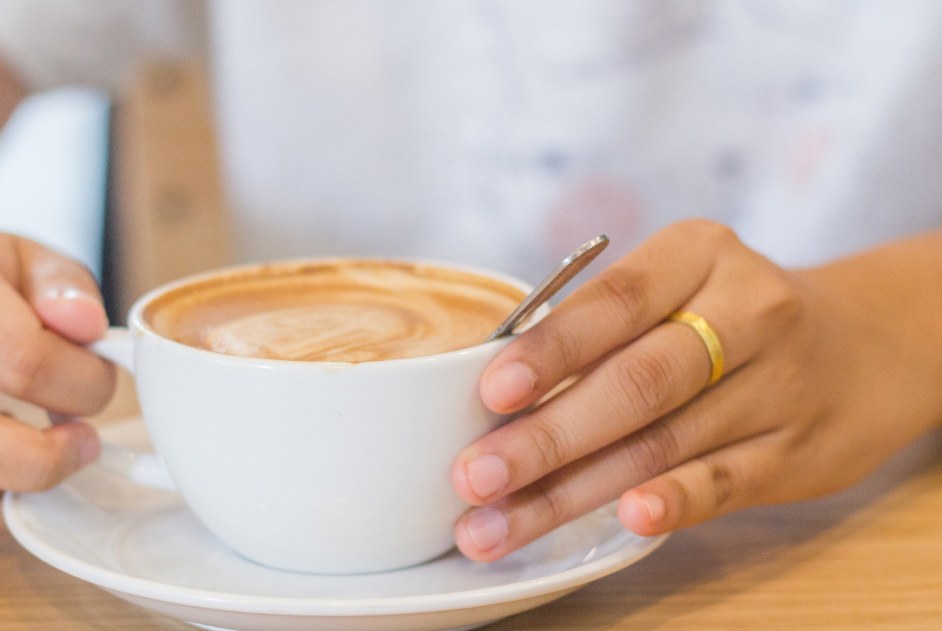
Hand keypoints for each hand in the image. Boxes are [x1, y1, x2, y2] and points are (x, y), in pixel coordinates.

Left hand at [451, 219, 941, 560]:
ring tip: (503, 522)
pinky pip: (726, 480)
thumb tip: (493, 396)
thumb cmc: (725, 315)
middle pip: (635, 382)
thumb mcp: (677, 285)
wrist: (861, 345)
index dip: (551, 350)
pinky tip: (627, 519)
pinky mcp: (797, 452)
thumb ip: (601, 328)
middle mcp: (746, 311)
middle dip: (546, 436)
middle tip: (476, 475)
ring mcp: (777, 385)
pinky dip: (675, 501)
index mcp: (698, 254)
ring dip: (575, 489)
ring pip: (663, 442)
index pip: (615, 300)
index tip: (491, 392)